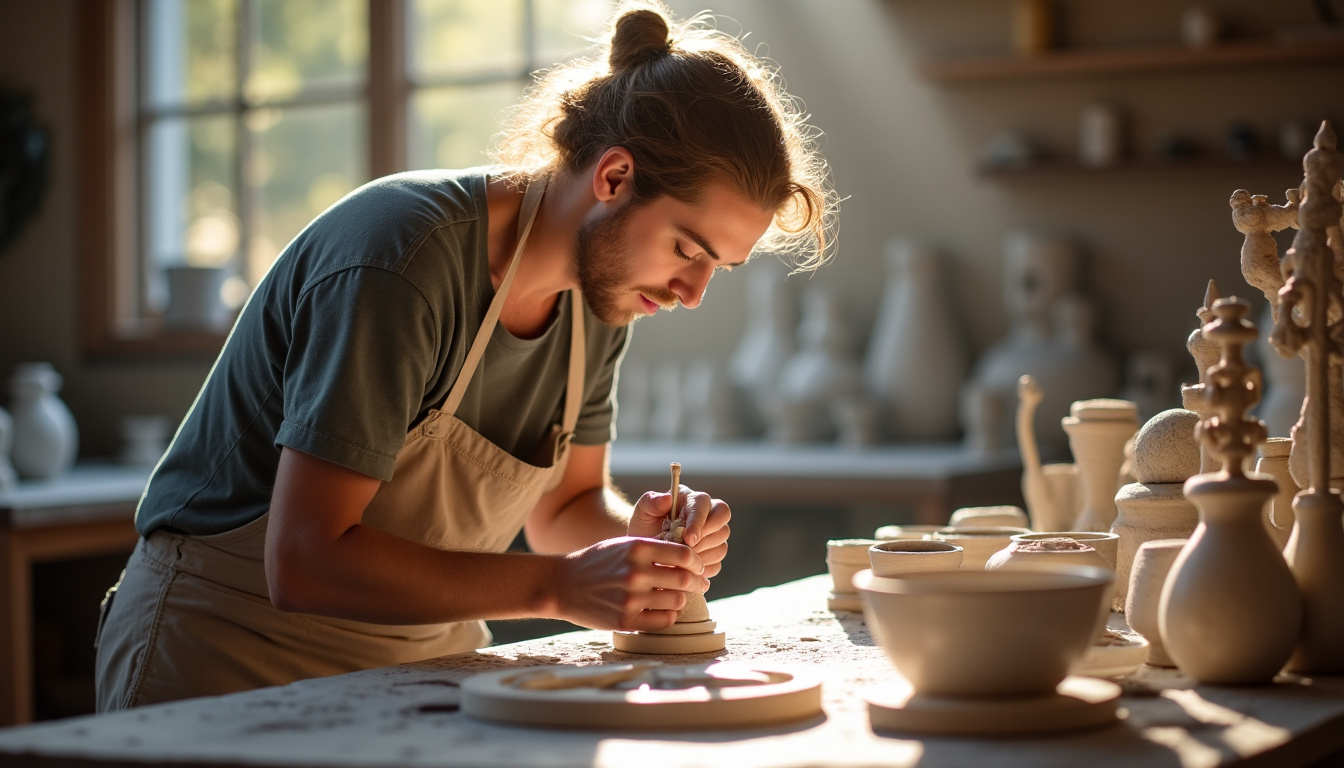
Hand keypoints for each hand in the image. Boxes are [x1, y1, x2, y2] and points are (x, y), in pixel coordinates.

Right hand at [554, 536, 708, 630]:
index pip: (683, 553)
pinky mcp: (626, 620)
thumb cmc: (596, 562)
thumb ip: (652, 549)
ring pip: (676, 601)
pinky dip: (669, 616)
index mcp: (636, 547)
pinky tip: (664, 610)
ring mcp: (631, 598)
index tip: (698, 566)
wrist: (562, 584)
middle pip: (684, 578)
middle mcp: (635, 572)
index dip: (696, 561)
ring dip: (681, 599)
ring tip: (677, 597)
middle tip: (699, 584)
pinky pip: (664, 621)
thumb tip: (687, 558)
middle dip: (696, 582)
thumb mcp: (622, 544)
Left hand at [627, 486, 730, 578]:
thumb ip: (651, 502)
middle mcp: (708, 515)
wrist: (643, 550)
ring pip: (721, 547)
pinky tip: (684, 569)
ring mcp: (713, 537)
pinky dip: (701, 570)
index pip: (705, 505)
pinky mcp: (712, 555)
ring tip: (679, 561)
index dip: (699, 522)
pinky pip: (716, 565)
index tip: (688, 539)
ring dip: (701, 557)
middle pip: (722, 525)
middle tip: (685, 551)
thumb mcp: (642, 512)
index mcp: (691, 500)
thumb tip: (667, 498)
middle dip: (704, 540)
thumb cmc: (644, 526)